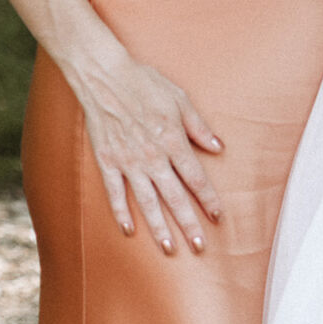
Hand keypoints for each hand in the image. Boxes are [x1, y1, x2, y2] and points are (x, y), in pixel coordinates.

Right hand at [73, 49, 223, 251]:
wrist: (103, 75)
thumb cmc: (144, 83)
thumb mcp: (180, 99)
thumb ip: (198, 127)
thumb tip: (219, 146)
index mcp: (173, 141)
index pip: (196, 178)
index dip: (209, 200)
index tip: (218, 217)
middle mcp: (152, 156)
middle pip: (175, 197)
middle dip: (188, 223)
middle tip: (199, 246)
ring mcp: (128, 161)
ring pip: (147, 201)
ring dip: (159, 226)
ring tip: (169, 248)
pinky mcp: (107, 161)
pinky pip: (115, 192)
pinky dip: (121, 212)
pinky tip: (129, 230)